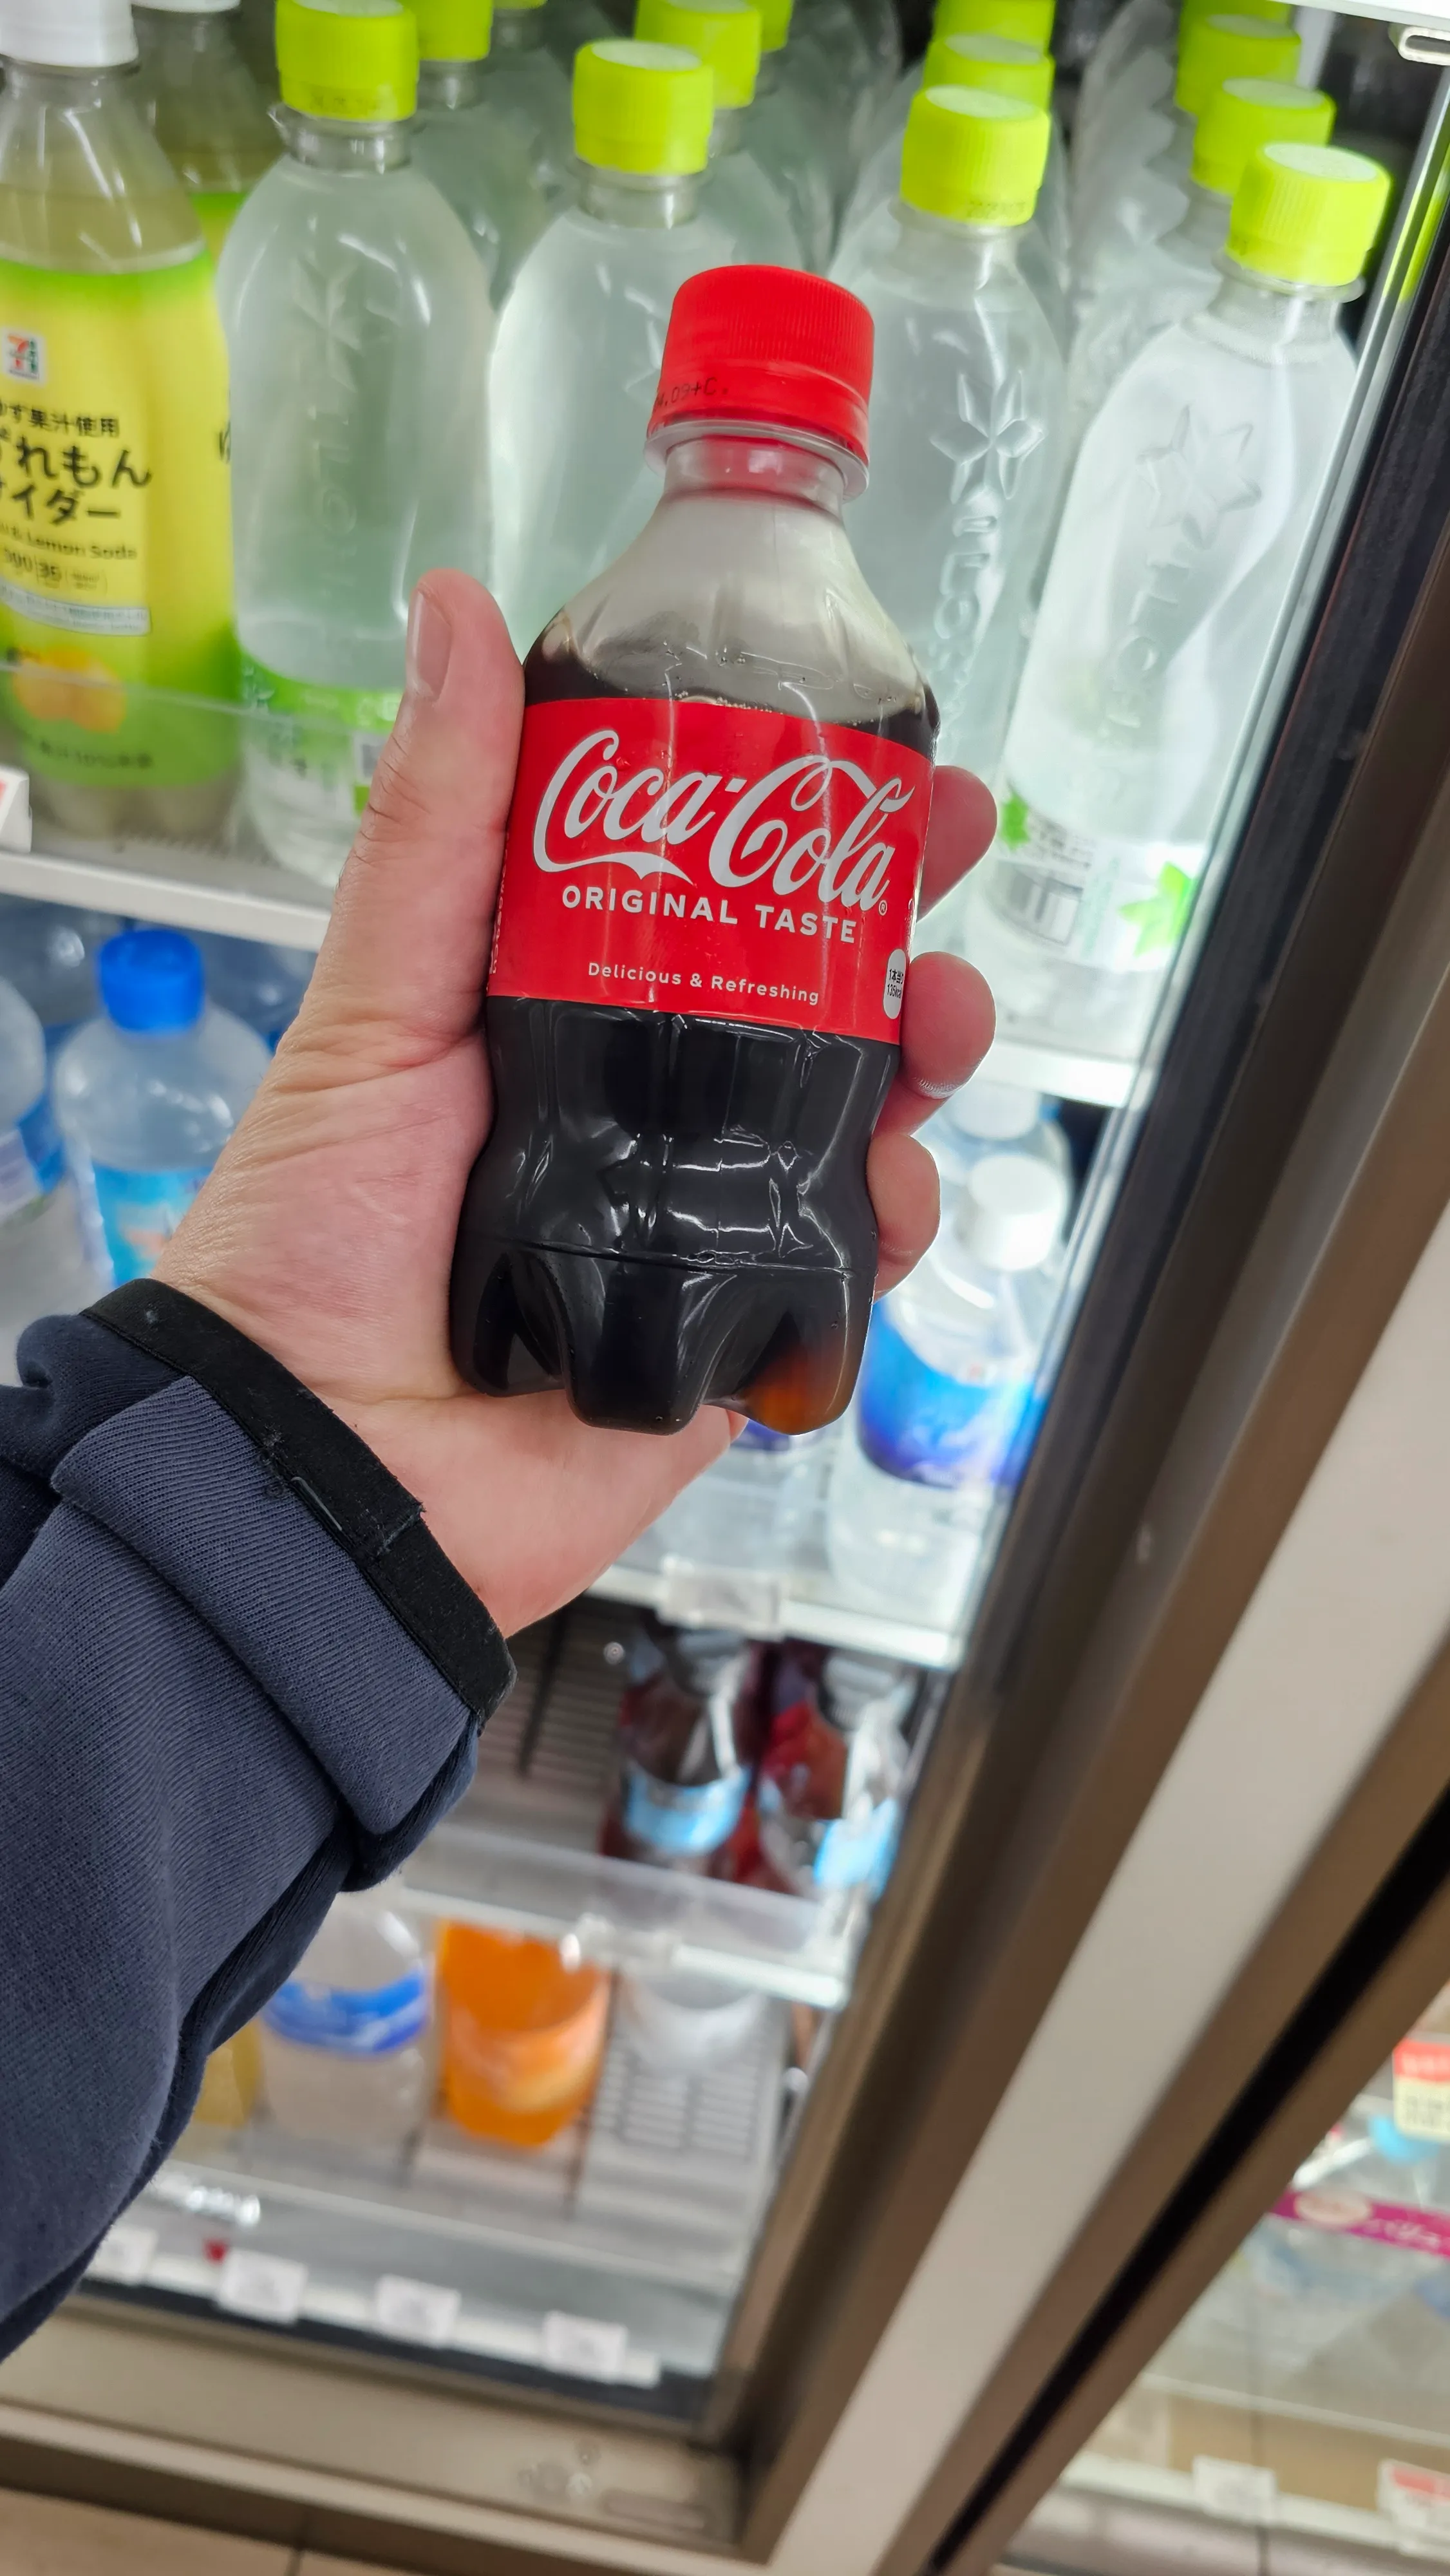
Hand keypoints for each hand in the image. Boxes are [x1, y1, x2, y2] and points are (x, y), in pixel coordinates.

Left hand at [158, 574, 994, 1633]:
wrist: (321, 1462)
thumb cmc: (316, 1232)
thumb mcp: (375, 1001)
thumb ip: (439, 825)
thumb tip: (458, 605)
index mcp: (558, 1011)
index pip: (704, 889)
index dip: (795, 818)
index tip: (873, 749)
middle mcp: (640, 1105)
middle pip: (806, 994)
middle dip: (896, 921)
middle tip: (952, 860)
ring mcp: (696, 1216)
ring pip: (851, 1116)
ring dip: (921, 1055)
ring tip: (940, 1026)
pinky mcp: (735, 1329)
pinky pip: (846, 1262)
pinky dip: (889, 1220)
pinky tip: (887, 1188)